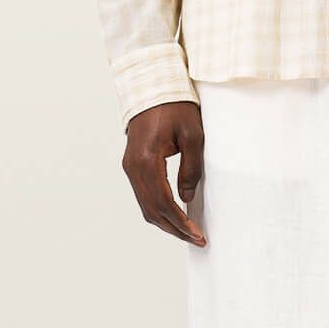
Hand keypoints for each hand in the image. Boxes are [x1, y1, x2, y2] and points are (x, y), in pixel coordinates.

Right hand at [121, 100, 206, 246]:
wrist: (153, 87)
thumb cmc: (176, 107)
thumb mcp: (193, 136)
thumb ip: (190, 169)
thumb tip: (187, 198)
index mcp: (145, 159)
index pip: (163, 202)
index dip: (181, 222)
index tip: (198, 234)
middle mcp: (132, 167)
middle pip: (151, 210)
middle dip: (175, 229)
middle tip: (197, 240)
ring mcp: (130, 167)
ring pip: (145, 206)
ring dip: (166, 223)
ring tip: (188, 233)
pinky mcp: (132, 165)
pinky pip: (144, 196)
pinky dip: (159, 210)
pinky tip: (175, 215)